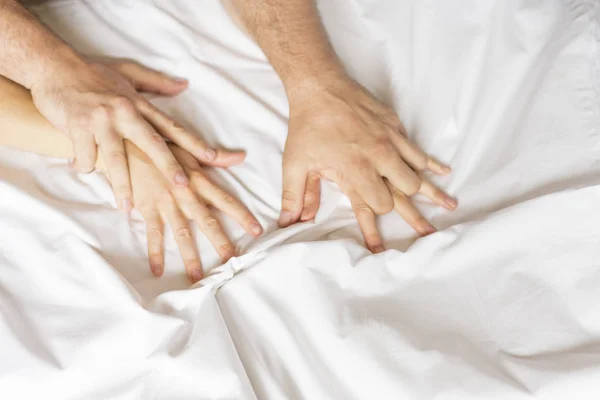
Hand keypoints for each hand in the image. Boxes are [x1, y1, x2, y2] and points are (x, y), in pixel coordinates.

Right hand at [30, 57, 244, 211]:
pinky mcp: (78, 125)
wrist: (52, 64)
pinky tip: (83, 167)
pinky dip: (85, 166)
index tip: (213, 158)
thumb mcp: (128, 73)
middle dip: (169, 166)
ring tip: (127, 207)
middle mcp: (125, 111)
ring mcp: (102, 119)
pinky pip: (86, 156)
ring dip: (122, 185)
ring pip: (116, 158)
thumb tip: (183, 85)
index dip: (194, 143)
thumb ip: (157, 83)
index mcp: (140, 104)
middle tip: (182, 186)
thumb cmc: (92, 71)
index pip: (172, 127)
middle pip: (152, 143)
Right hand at [125, 142, 262, 282]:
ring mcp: (166, 203)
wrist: (126, 144)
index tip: (257, 231)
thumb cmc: (162, 147)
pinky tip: (158, 271)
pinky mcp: (147, 208)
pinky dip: (155, 253)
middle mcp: (186, 194)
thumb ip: (216, 157)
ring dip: (190, 256)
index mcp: (199, 180)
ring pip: (182, 233)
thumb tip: (241, 156)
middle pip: (207, 222)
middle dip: (221, 243)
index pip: (226, 200)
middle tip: (233, 263)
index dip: (242, 216)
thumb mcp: (190, 148)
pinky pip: (152, 234)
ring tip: (198, 277)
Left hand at [279, 75, 456, 251]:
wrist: (320, 86)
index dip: (376, 223)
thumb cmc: (306, 126)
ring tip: (450, 206)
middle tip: (425, 231)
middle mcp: (377, 156)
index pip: (377, 205)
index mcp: (355, 168)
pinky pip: (419, 150)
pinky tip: (445, 171)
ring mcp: (389, 140)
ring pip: (418, 171)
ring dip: (431, 191)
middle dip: (408, 210)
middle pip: (405, 191)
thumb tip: (288, 223)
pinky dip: (432, 163)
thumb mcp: (295, 163)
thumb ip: (295, 196)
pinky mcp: (395, 127)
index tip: (380, 245)